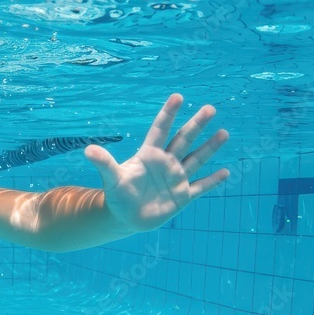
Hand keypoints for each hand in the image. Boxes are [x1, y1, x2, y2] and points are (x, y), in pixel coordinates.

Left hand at [84, 94, 228, 232]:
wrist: (125, 217)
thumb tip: (88, 150)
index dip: (168, 114)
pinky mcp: (183, 196)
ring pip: (196, 160)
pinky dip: (212, 181)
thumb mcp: (111, 178)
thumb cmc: (117, 195)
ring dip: (210, 148)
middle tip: (209, 108)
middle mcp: (166, 163)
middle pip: (183, 140)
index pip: (160, 130)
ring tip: (223, 133)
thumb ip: (104, 163)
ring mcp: (176, 178)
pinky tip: (226, 173)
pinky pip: (201, 187)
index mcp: (149, 155)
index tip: (177, 97)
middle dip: (196, 125)